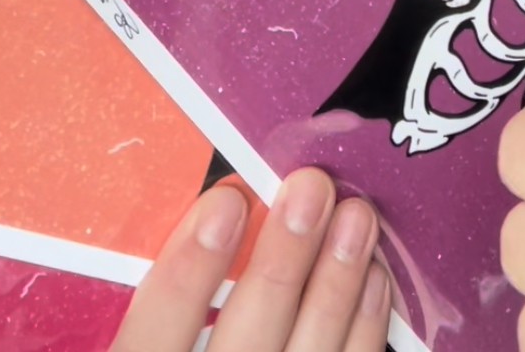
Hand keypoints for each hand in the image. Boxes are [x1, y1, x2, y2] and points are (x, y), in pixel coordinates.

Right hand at [112, 168, 389, 351]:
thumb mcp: (161, 344)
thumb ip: (165, 314)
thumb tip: (214, 217)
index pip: (151, 340)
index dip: (187, 271)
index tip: (226, 203)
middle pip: (245, 343)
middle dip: (283, 260)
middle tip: (311, 189)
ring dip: (337, 286)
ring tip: (356, 217)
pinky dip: (365, 333)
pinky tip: (373, 282)